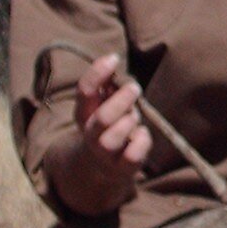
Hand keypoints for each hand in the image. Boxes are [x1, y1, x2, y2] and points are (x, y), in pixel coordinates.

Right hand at [47, 51, 153, 208]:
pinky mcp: (122, 168)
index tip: (114, 58)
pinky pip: (132, 156)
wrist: (102, 166)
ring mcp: (105, 154)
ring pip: (113, 139)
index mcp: (84, 113)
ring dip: (129, 123)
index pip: (84, 91)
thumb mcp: (104, 103)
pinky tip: (142, 134)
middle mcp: (91, 135)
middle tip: (134, 88)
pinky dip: (141, 142)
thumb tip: (112, 60)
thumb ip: (107, 84)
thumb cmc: (109, 124)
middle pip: (102, 118)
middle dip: (121, 101)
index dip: (97, 72)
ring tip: (135, 117)